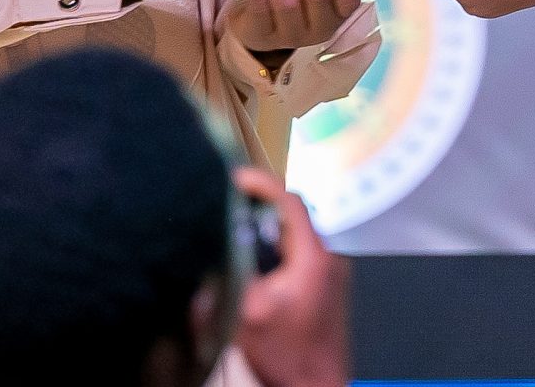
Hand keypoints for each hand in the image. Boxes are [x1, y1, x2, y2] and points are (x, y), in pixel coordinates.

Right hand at [233, 168, 349, 386]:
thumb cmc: (289, 357)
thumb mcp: (248, 315)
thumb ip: (226, 279)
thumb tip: (204, 255)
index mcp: (314, 256)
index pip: (289, 201)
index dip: (260, 183)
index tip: (234, 177)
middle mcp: (328, 256)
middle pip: (291, 214)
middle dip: (258, 205)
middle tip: (227, 202)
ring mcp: (329, 271)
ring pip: (293, 234)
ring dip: (264, 229)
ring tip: (234, 230)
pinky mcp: (324, 285)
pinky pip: (297, 253)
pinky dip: (273, 249)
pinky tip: (252, 264)